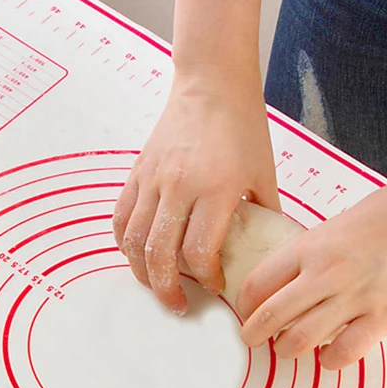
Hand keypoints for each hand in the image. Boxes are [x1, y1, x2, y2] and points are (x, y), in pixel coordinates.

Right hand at [113, 71, 279, 314]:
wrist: (211, 83)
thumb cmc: (242, 126)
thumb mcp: (263, 173)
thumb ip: (263, 215)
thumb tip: (265, 250)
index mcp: (217, 188)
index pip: (199, 252)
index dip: (205, 278)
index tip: (214, 285)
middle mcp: (180, 186)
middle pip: (161, 255)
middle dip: (167, 290)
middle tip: (178, 304)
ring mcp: (154, 179)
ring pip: (135, 241)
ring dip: (143, 273)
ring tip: (156, 286)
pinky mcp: (138, 172)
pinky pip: (121, 218)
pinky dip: (125, 244)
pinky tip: (137, 256)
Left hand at [237, 167, 386, 368]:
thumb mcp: (336, 223)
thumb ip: (311, 253)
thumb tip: (290, 280)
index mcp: (311, 246)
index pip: (258, 284)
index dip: (244, 304)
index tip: (246, 310)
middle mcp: (326, 274)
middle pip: (270, 317)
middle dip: (252, 334)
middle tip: (251, 339)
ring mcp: (355, 298)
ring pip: (300, 340)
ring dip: (286, 350)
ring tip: (287, 347)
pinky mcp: (384, 318)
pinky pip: (344, 352)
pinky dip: (328, 360)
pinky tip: (327, 354)